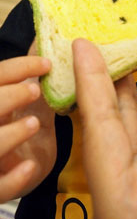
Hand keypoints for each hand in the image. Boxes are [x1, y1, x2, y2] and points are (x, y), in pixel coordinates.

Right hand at [0, 45, 55, 201]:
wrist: (25, 172)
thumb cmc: (25, 129)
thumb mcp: (29, 101)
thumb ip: (33, 77)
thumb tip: (45, 40)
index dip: (16, 68)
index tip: (46, 63)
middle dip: (7, 97)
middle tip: (34, 90)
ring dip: (9, 134)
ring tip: (34, 124)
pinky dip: (11, 178)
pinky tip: (29, 167)